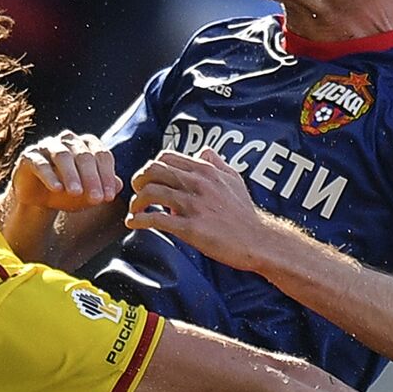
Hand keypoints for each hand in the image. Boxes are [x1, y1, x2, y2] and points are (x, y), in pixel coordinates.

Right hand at [10, 131, 121, 211]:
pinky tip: (56, 189)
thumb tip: (119, 184)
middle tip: (97, 199)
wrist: (38, 199)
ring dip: (71, 175)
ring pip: (63, 156)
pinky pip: (40, 163)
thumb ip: (104, 188)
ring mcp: (48, 146)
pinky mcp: (29, 156)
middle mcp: (68, 140)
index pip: (102, 155)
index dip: (107, 176)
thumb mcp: (88, 194)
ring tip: (76, 193)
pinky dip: (49, 175)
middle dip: (92, 178)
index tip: (109, 197)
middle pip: (84, 155)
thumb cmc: (68, 192)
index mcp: (87, 144)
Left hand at [125, 148, 267, 270]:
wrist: (258, 240)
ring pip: (150, 193)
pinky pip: (156, 219)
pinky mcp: (191, 228)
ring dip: (136, 202)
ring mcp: (194, 205)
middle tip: (137, 193)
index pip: (166, 157)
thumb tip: (203, 151)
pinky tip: (133, 223)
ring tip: (134, 211)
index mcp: (205, 170)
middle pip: (153, 170)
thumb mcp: (234, 179)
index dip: (150, 166)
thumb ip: (217, 163)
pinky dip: (139, 220)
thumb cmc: (245, 212)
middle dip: (138, 181)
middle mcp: (198, 183)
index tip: (147, 179)